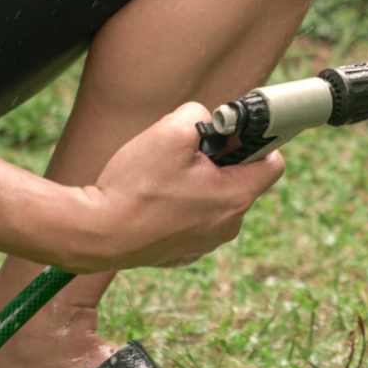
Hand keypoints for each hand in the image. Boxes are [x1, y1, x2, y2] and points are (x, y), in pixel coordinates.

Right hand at [67, 103, 283, 272]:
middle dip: (220, 162)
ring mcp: (205, 243)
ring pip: (216, 200)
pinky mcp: (182, 253)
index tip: (234, 135)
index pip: (274, 162)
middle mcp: (228, 225)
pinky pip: (194, 219)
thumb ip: (199, 114)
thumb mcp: (171, 130)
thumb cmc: (134, 186)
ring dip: (199, 184)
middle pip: (242, 180)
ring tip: (165, 178)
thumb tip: (207, 119)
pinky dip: (181, 206)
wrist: (93, 234)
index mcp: (236, 197)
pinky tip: (154, 200)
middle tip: (188, 154)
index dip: (258, 141)